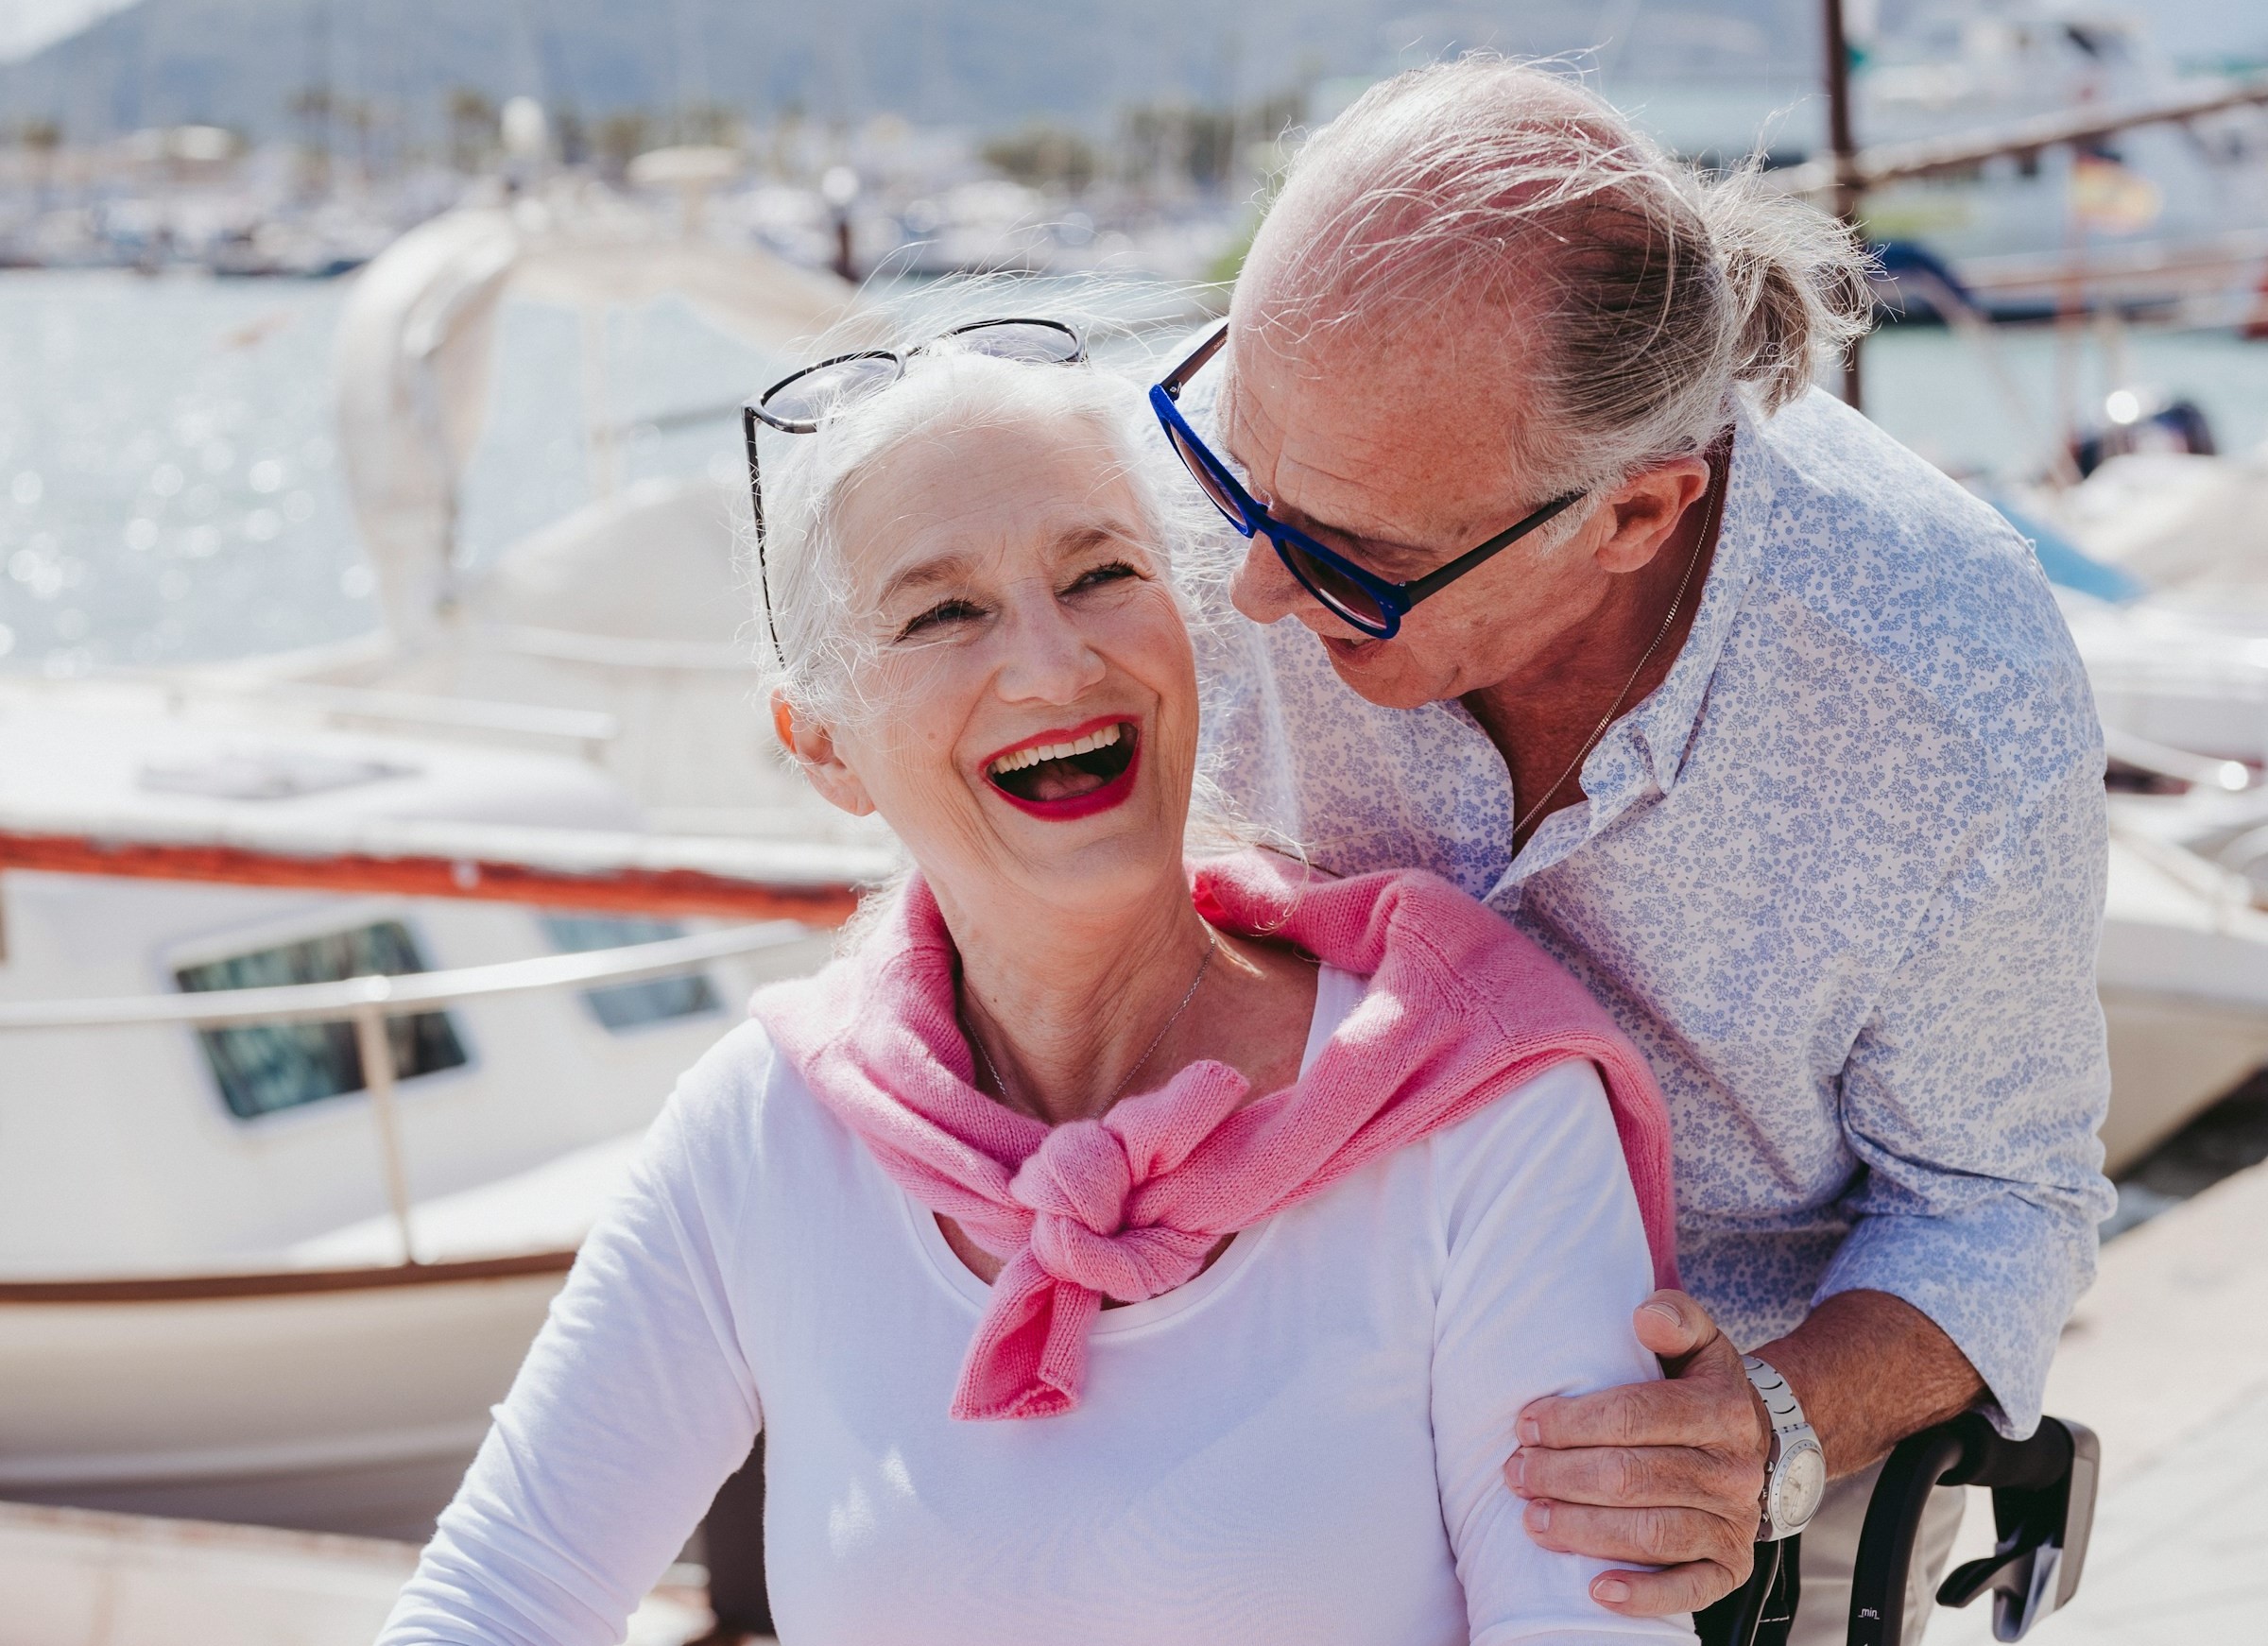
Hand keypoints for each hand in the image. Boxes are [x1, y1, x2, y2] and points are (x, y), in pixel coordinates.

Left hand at [1504, 1289, 1768, 1616]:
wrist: (1762, 1444)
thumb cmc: (1702, 1390)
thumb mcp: (1699, 1343)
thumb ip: (1676, 1318)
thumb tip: (1645, 1316)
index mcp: (1722, 1410)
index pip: (1635, 1416)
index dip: (1573, 1422)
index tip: (1526, 1425)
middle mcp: (1734, 1471)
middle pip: (1633, 1477)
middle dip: (1563, 1476)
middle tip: (1516, 1473)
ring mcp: (1735, 1523)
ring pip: (1651, 1533)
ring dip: (1583, 1530)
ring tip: (1532, 1520)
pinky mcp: (1731, 1567)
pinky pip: (1689, 1590)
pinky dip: (1643, 1594)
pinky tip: (1595, 1589)